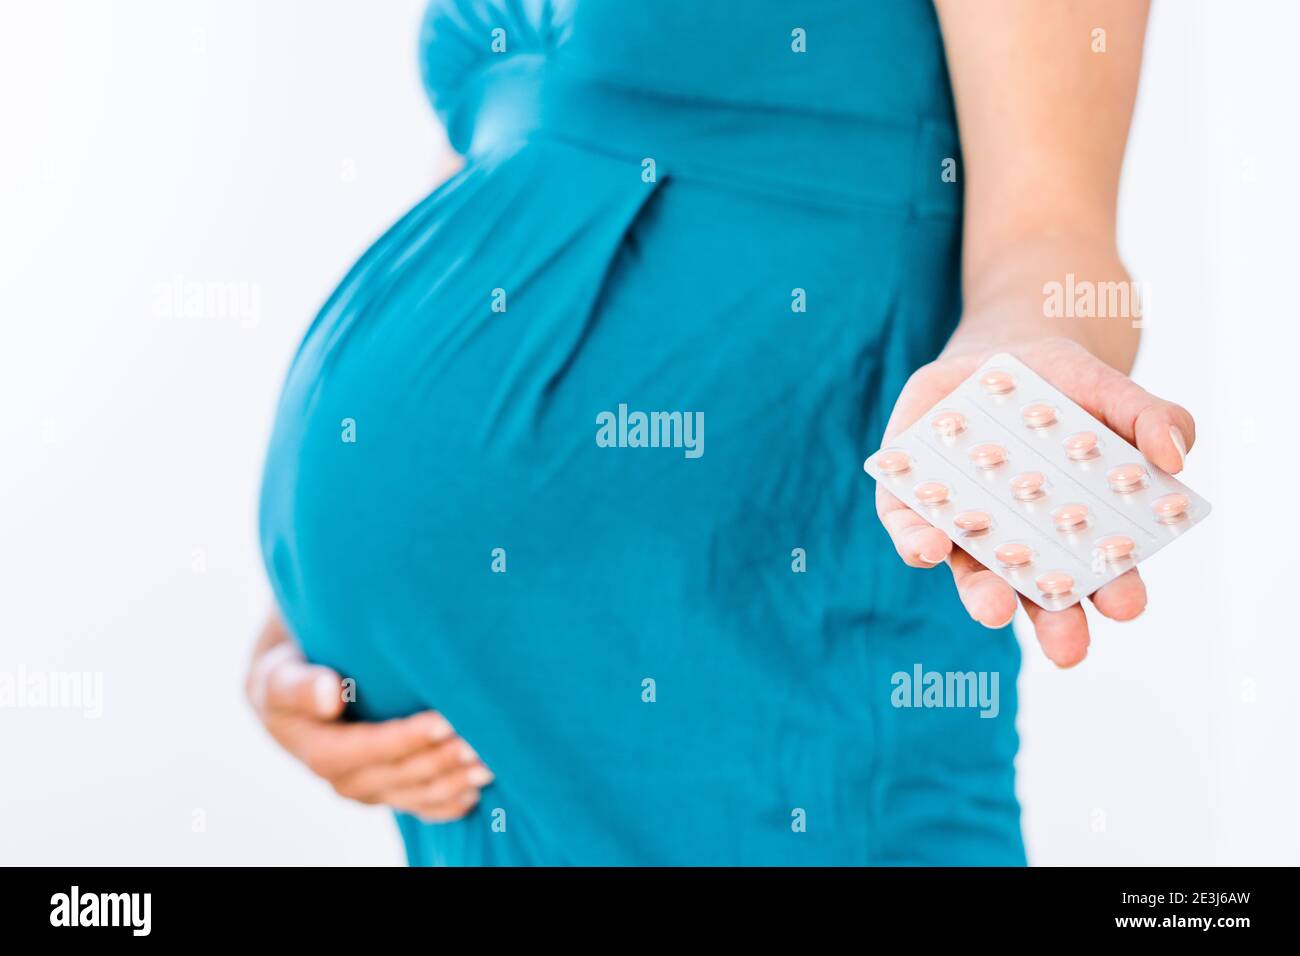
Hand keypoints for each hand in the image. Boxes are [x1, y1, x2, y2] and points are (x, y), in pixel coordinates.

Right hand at [245, 613, 492, 821]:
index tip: (444, 721)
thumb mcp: (281, 676)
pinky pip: (422, 805)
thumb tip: (330, 695)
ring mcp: (369, 790)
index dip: (407, 738)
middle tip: (482, 742)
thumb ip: (300, 686)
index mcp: (319, 753)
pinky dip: (450, 802)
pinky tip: (477, 791)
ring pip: (417, 794)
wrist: (292, 697)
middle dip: (442, 761)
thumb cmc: (290, 676)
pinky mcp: (388, 791)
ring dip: (454, 782)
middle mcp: (344, 781)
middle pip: (401, 775)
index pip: (370, 749)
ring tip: (492, 765)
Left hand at [875, 336, 1195, 666]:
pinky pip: (909, 529)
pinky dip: (917, 542)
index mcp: (1077, 528)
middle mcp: (1019, 539)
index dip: (1113, 590)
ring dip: (983, 596)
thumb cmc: (1065, 387)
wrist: (996, 357)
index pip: (1099, 571)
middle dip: (1053, 621)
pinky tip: (929, 547)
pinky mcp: (911, 502)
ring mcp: (965, 524)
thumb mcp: (1113, 392)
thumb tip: (1174, 460)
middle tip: (1068, 649)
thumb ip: (1151, 419)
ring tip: (994, 609)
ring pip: (972, 573)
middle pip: (1036, 591)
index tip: (1126, 605)